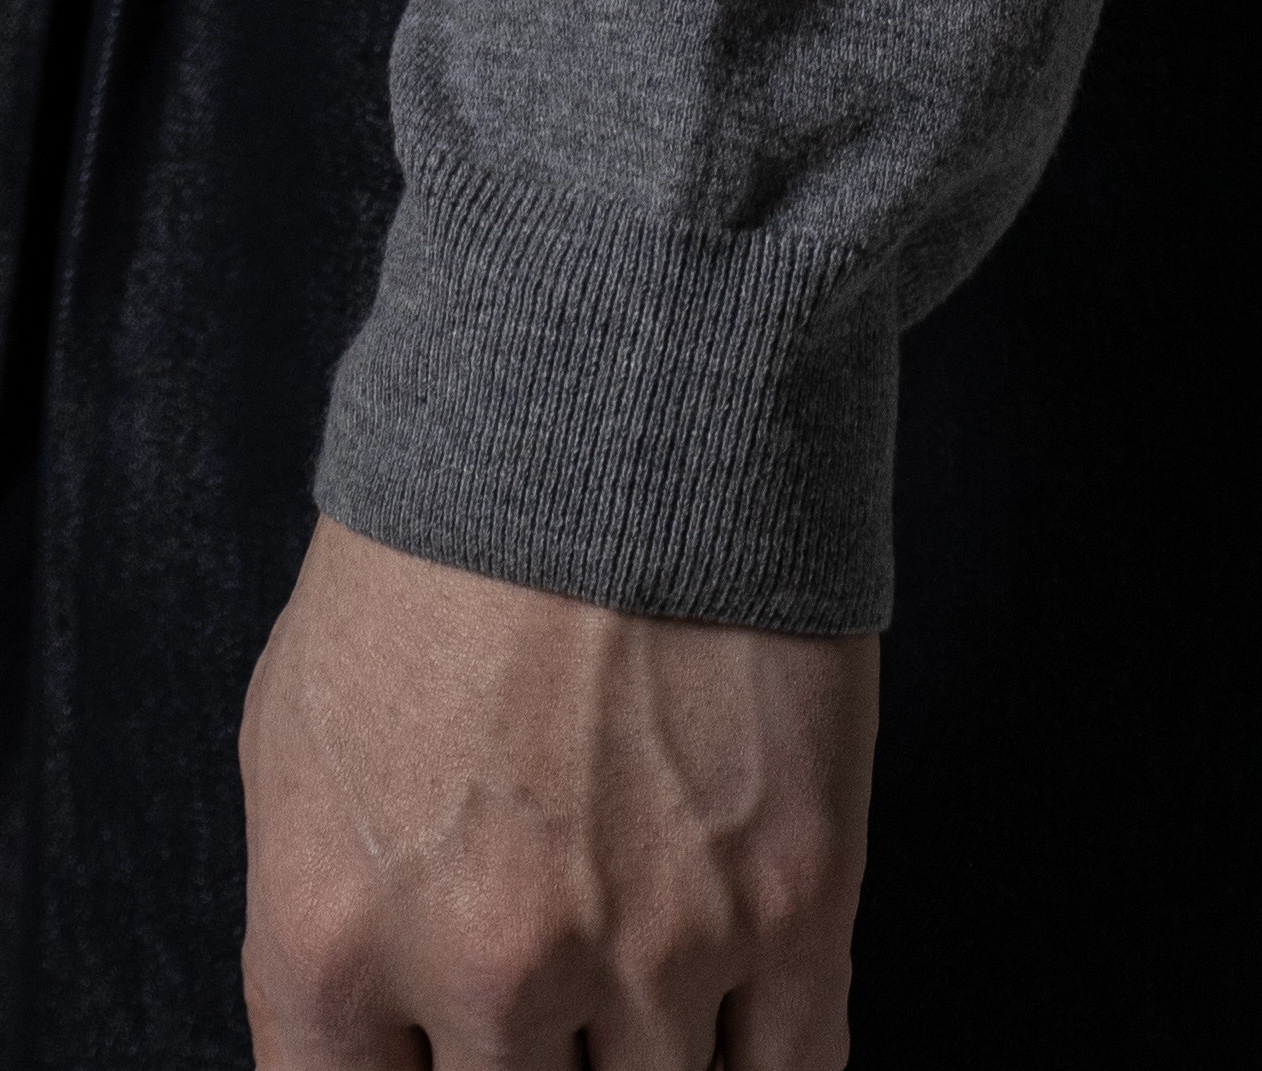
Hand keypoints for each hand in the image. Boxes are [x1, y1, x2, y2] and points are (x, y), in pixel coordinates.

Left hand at [239, 515, 878, 1069]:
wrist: (609, 421)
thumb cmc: (443, 556)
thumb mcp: (299, 733)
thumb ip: (319, 922)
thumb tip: (380, 1032)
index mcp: (336, 933)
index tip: (443, 1052)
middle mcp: (494, 970)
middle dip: (526, 1065)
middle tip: (550, 996)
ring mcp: (660, 947)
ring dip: (644, 1065)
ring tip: (640, 992)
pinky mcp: (796, 899)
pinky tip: (740, 1042)